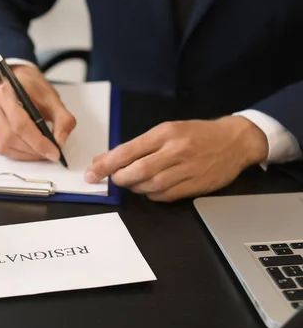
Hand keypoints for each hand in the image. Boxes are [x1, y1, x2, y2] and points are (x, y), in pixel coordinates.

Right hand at [0, 65, 75, 160]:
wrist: (20, 81)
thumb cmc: (34, 89)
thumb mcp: (54, 99)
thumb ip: (62, 119)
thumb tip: (60, 142)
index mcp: (7, 91)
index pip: (20, 123)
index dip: (38, 142)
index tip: (54, 152)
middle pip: (10, 136)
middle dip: (33, 150)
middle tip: (50, 154)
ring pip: (5, 145)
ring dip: (26, 154)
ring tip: (42, 152)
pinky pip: (3, 148)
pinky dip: (20, 154)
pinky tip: (32, 151)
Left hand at [85, 116, 268, 201]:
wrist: (235, 140)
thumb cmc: (196, 134)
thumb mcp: (166, 131)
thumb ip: (135, 146)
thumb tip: (103, 159)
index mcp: (165, 133)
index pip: (128, 151)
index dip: (106, 165)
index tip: (91, 173)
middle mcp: (176, 150)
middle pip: (138, 170)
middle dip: (120, 178)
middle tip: (114, 179)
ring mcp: (187, 169)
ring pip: (151, 185)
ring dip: (135, 188)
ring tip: (132, 182)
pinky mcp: (196, 185)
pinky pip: (166, 196)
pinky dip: (152, 195)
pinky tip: (150, 189)